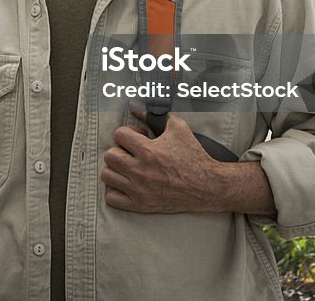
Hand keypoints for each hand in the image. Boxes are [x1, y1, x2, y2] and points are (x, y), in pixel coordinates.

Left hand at [101, 113, 220, 212]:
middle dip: (119, 150)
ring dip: (115, 169)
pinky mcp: (141, 205)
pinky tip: (126, 183)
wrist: (207, 186)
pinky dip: (115, 190)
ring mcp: (139, 190)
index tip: (137, 138)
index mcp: (149, 151)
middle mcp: (141, 171)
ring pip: (107, 176)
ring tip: (128, 167)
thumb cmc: (194, 157)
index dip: (128, 133)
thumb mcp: (178, 128)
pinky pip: (112, 198)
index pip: (118, 135)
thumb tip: (136, 108)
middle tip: (131, 152)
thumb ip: (156, 116)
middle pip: (109, 155)